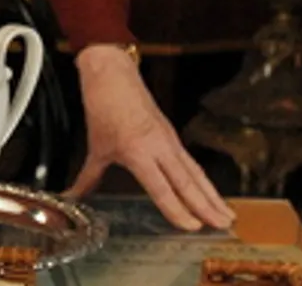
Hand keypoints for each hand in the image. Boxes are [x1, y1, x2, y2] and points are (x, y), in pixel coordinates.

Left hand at [67, 45, 235, 230]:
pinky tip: (213, 194)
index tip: (191, 226)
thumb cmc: (104, 107)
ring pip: (195, 173)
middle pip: (187, 182)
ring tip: (228, 215)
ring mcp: (169, 141)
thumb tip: (74, 195)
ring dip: (213, 195)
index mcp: (137, 151)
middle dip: (207, 206)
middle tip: (224, 226)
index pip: (161, 188)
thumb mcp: (95, 146)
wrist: (114, 75)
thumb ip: (89, 176)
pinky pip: (191, 163)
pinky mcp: (173, 136)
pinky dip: (204, 181)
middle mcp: (159, 147)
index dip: (177, 209)